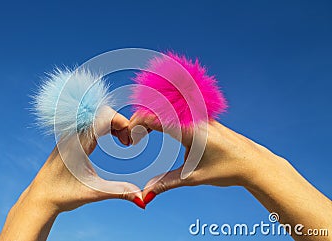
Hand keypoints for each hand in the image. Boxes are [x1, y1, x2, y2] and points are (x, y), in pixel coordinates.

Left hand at [0, 107, 143, 240]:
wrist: (40, 198)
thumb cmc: (63, 195)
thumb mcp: (94, 192)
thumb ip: (119, 192)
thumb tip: (142, 199)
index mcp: (78, 142)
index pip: (102, 116)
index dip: (121, 122)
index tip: (131, 141)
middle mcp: (73, 134)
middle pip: (102, 112)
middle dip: (121, 123)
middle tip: (129, 142)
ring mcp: (71, 134)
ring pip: (97, 116)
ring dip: (114, 124)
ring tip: (124, 142)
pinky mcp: (71, 138)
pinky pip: (92, 122)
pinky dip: (107, 126)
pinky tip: (115, 139)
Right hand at [128, 111, 272, 200]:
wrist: (253, 164)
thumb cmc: (227, 169)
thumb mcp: (193, 177)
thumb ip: (165, 183)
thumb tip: (145, 195)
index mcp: (189, 129)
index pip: (153, 117)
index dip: (136, 124)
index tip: (129, 139)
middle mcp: (193, 116)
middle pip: (157, 108)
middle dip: (140, 119)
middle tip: (132, 136)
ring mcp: (199, 114)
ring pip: (168, 106)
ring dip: (152, 116)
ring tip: (141, 132)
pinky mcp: (203, 117)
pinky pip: (178, 109)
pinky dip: (163, 115)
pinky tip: (158, 126)